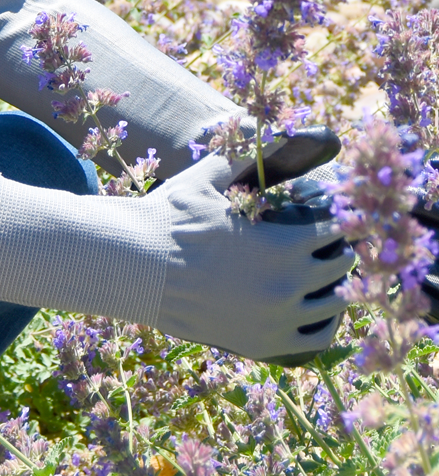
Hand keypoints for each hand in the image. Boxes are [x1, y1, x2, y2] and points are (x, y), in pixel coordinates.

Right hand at [150, 137, 350, 364]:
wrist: (134, 268)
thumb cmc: (168, 219)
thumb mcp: (205, 178)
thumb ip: (241, 157)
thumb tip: (262, 132)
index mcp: (283, 245)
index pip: (338, 230)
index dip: (334, 214)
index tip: (324, 207)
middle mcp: (289, 288)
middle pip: (343, 267)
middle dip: (337, 245)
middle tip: (324, 235)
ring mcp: (278, 321)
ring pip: (336, 304)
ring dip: (333, 283)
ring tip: (320, 268)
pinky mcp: (264, 345)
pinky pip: (316, 337)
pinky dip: (322, 320)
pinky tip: (313, 304)